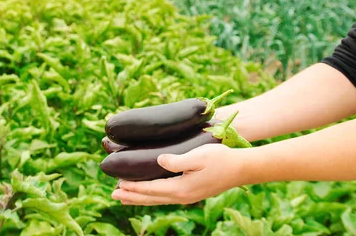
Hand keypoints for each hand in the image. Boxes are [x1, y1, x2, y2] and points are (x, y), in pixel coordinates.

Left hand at [111, 144, 250, 205]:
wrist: (242, 168)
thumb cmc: (220, 159)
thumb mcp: (197, 156)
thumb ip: (176, 161)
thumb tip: (158, 161)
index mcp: (181, 188)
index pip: (151, 189)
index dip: (134, 187)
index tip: (118, 185)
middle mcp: (182, 196)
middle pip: (151, 198)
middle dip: (131, 196)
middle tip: (113, 195)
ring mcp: (187, 196)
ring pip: (158, 199)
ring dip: (140, 198)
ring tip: (125, 197)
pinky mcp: (192, 193)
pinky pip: (166, 197)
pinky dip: (153, 196)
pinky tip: (149, 194)